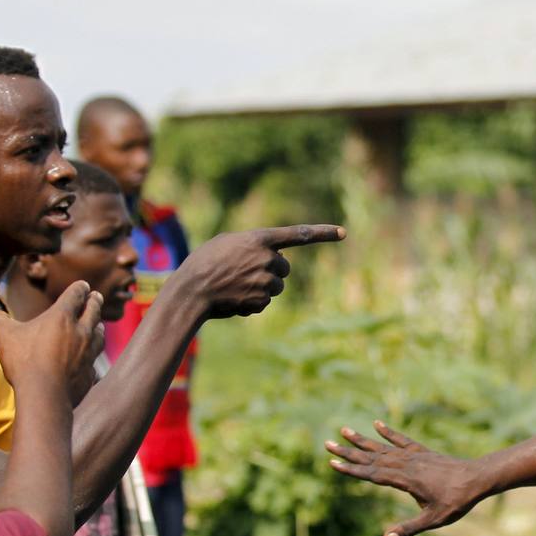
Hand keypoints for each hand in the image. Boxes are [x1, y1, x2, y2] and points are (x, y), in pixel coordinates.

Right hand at [0, 281, 104, 403]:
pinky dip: (93, 358)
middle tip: (97, 297)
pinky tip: (90, 361)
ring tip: (99, 326)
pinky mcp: (90, 374)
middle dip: (95, 302)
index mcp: (62, 317)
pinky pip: (94, 363)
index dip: (80, 288)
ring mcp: (89, 353)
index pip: (76, 295)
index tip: (83, 285)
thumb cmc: (24, 361)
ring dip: (99, 328)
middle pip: (94, 311)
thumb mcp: (3, 336)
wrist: (45, 395)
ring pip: (99, 335)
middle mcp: (81, 332)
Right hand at [181, 224, 344, 317]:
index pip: (298, 234)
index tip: (344, 233)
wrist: (191, 291)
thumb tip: (274, 258)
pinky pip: (265, 302)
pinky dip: (252, 302)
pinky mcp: (261, 301)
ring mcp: (265, 281)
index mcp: (260, 239)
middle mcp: (267, 259)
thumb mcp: (227, 242)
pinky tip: (233, 298)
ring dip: (262, 287)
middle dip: (272, 271)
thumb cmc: (204, 262)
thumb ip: (253, 244)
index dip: (322, 233)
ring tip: (235, 285)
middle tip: (246, 272)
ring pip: (276, 287)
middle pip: (284, 268)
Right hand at [326, 421, 484, 535]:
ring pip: (383, 447)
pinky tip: (377, 424)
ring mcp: (414, 456)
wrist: (478, 479)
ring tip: (344, 430)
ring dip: (362, 440)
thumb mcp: (434, 520)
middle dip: (348, 452)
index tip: (332, 463)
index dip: (351, 470)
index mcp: (406, 480)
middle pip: (371, 458)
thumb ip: (409, 528)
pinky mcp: (422, 452)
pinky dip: (389, 432)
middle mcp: (406, 464)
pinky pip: (402, 440)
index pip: (372, 475)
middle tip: (326, 444)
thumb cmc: (457, 502)